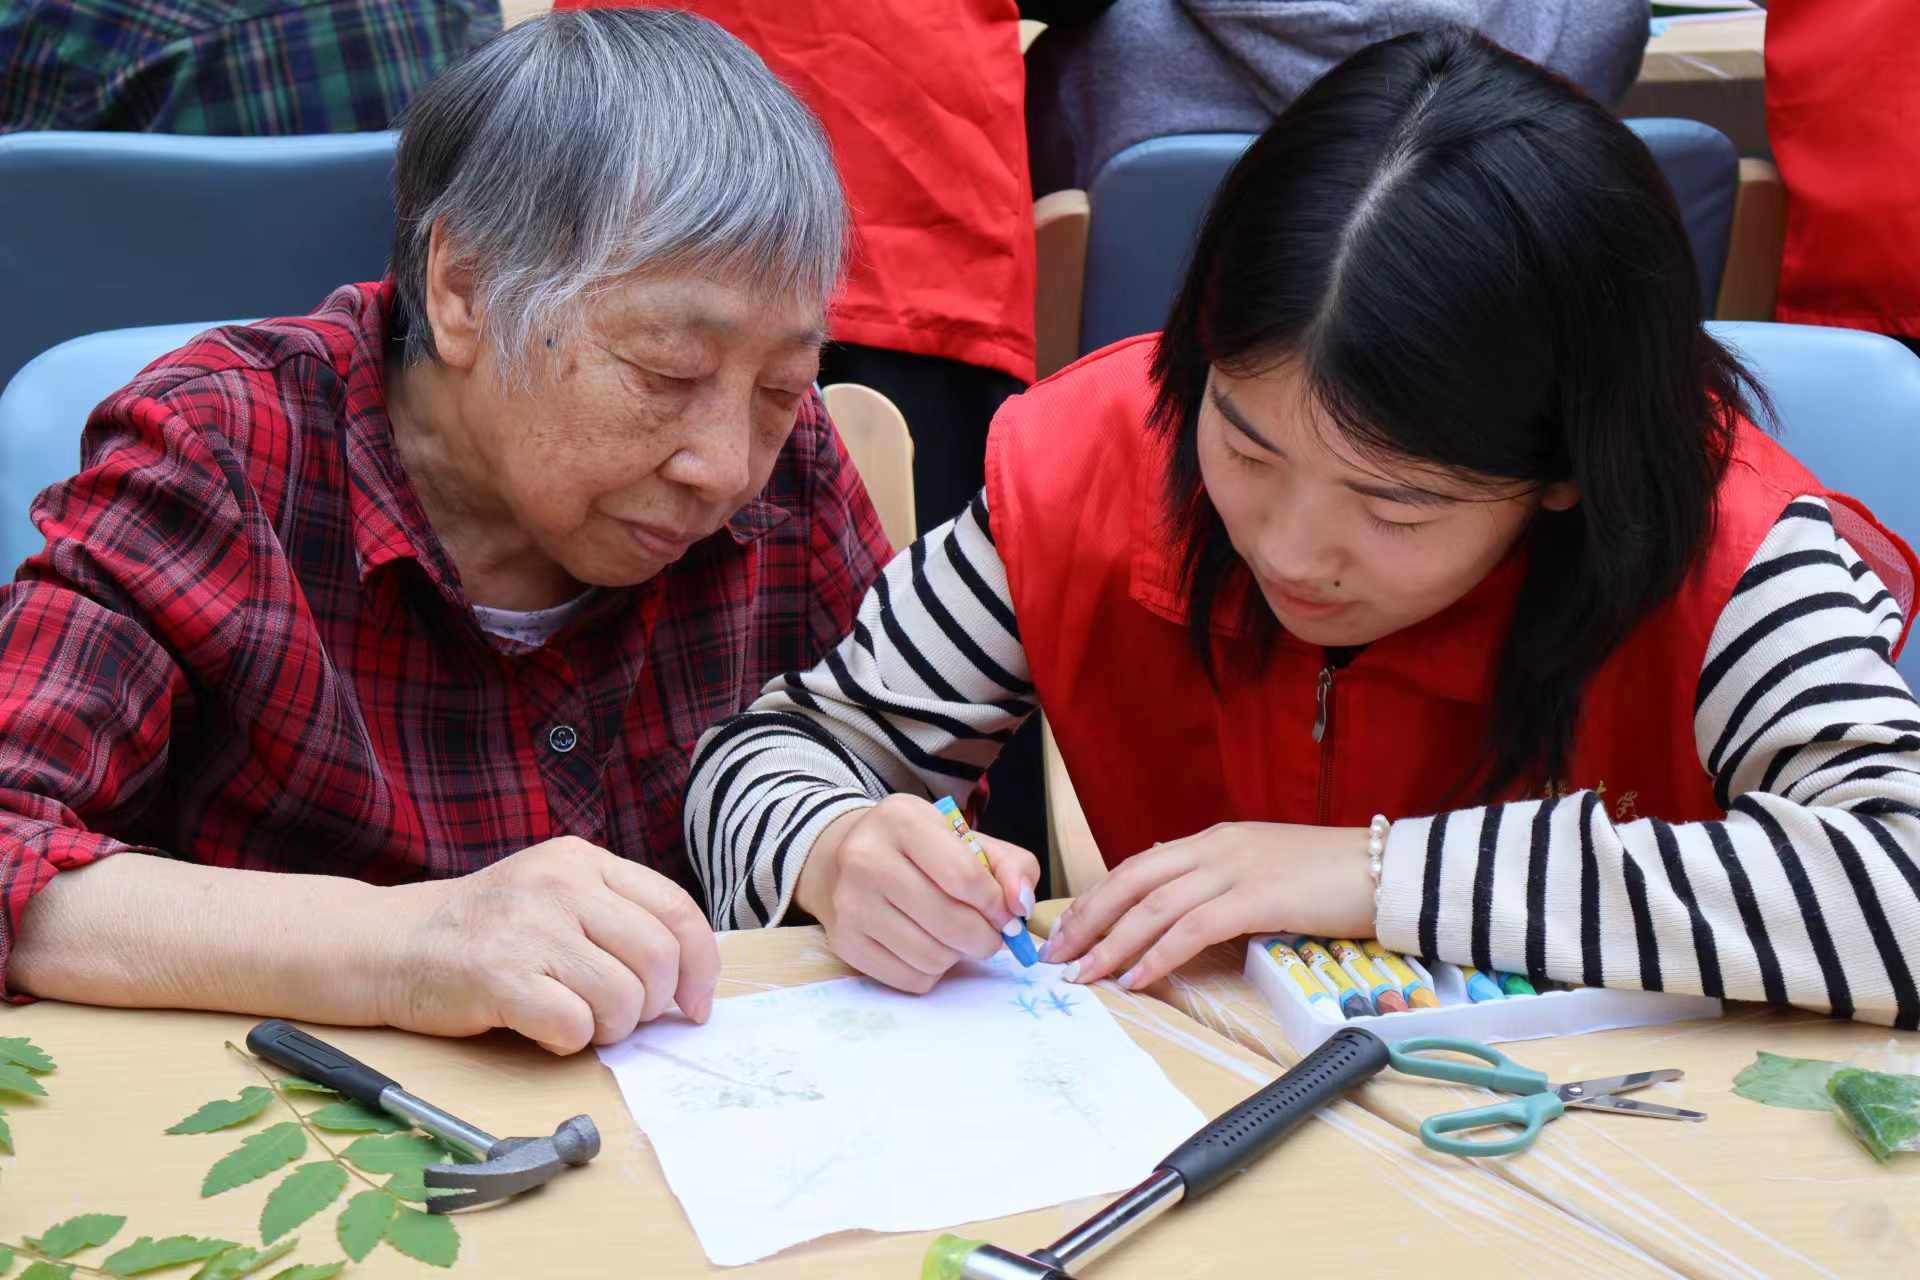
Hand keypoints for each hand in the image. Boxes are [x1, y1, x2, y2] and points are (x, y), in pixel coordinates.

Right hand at [375, 837, 720, 1054]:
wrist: (390, 944)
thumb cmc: (486, 929)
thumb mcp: (554, 893)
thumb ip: (615, 916)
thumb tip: (687, 977)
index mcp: (583, 860)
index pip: (676, 909)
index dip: (701, 964)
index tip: (696, 1003)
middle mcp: (561, 885)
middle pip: (659, 958)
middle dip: (653, 1004)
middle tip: (624, 1018)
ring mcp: (530, 928)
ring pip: (623, 998)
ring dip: (611, 1027)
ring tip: (579, 1020)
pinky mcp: (500, 977)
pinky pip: (576, 1026)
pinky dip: (570, 1042)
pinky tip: (544, 1027)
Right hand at [796, 795, 1040, 993]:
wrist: (845, 859)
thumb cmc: (920, 851)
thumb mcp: (967, 839)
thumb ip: (1010, 866)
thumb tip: (1021, 906)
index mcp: (902, 820)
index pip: (964, 877)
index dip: (997, 905)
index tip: (1006, 915)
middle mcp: (866, 858)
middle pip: (950, 922)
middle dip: (985, 937)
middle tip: (989, 935)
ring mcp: (849, 903)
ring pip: (932, 957)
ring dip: (958, 956)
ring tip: (955, 938)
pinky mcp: (844, 942)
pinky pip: (910, 979)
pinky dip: (932, 972)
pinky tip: (928, 947)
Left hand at [1041, 823, 1373, 990]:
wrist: (1390, 869)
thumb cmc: (1332, 878)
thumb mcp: (1263, 870)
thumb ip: (1219, 882)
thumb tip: (1178, 908)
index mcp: (1214, 840)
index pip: (1138, 866)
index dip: (1099, 898)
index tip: (1070, 929)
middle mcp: (1215, 848)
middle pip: (1132, 882)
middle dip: (1089, 920)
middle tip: (1059, 956)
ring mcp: (1235, 870)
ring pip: (1154, 906)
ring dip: (1113, 944)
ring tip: (1085, 976)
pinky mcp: (1258, 898)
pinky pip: (1193, 929)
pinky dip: (1159, 955)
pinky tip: (1137, 979)